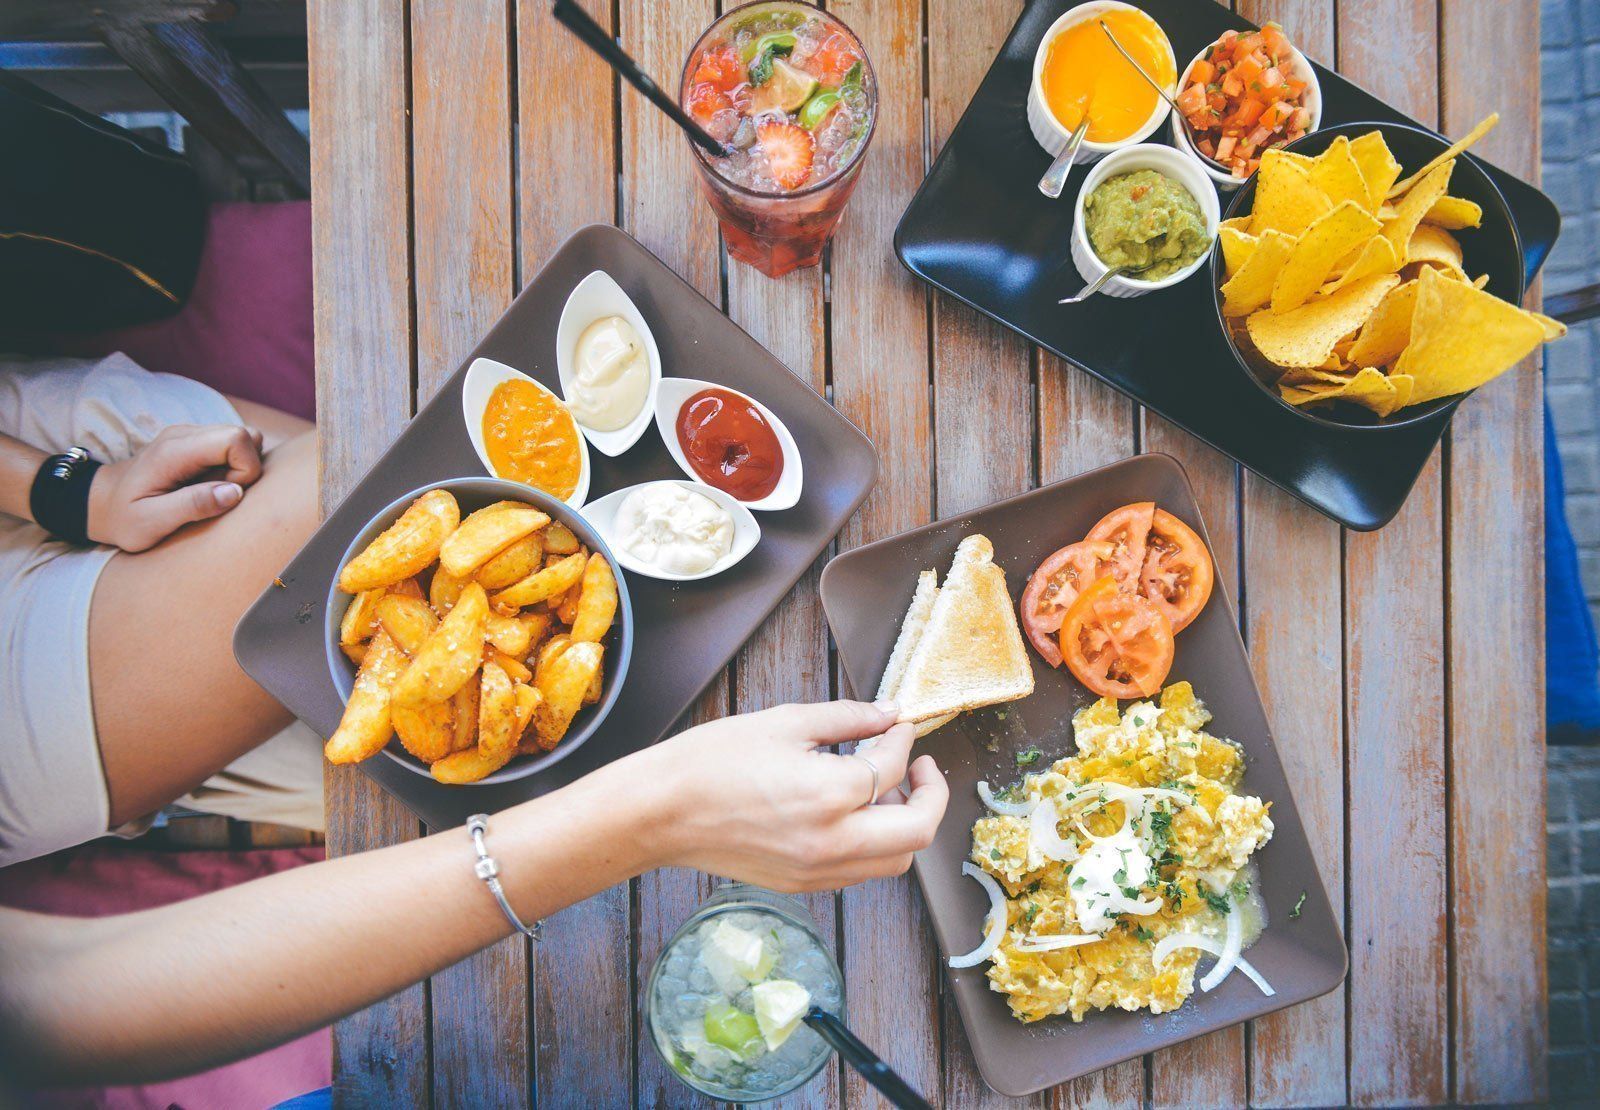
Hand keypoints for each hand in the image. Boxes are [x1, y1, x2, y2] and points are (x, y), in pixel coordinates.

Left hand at [86, 424, 264, 551]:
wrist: (99, 502)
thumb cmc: (124, 517)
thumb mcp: (151, 522)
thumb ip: (193, 506)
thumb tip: (235, 492)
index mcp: (175, 451)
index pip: (236, 439)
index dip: (245, 469)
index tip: (226, 495)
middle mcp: (185, 434)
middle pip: (246, 435)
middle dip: (246, 470)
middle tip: (217, 494)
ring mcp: (190, 435)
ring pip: (244, 439)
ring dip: (240, 468)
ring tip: (211, 490)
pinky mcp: (195, 442)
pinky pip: (232, 446)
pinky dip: (232, 467)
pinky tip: (208, 484)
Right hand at [636, 700, 948, 892]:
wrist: (662, 811)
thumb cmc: (712, 761)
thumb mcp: (785, 722)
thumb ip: (847, 718)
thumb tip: (888, 714)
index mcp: (829, 795)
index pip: (892, 768)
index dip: (903, 740)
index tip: (899, 725)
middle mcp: (832, 842)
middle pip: (918, 831)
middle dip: (931, 794)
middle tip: (921, 767)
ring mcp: (818, 871)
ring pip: (895, 861)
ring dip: (905, 825)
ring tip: (887, 791)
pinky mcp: (803, 885)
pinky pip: (861, 872)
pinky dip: (874, 844)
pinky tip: (855, 814)